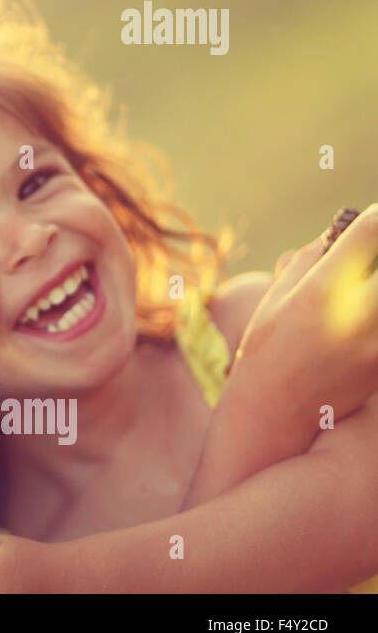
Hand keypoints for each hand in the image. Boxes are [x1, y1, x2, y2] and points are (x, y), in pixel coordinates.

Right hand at [232, 202, 377, 424]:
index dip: (375, 219)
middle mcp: (359, 314)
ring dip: (374, 284)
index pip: (373, 231)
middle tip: (368, 254)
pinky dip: (372, 310)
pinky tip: (357, 317)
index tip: (371, 221)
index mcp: (323, 291)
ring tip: (359, 290)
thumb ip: (308, 261)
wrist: (276, 413)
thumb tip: (337, 235)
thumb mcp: (275, 299)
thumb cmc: (266, 350)